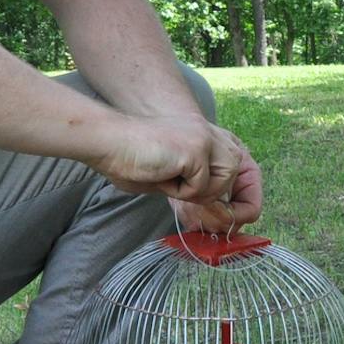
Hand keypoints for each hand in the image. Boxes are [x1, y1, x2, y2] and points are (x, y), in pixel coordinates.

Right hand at [90, 113, 262, 229]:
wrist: (107, 141)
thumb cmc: (128, 159)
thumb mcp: (170, 173)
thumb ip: (194, 182)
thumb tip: (217, 212)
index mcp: (203, 133)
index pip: (235, 161)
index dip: (229, 186)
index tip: (220, 206)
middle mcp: (208, 131)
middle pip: (235, 171)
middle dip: (215, 193)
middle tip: (185, 196)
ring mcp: (204, 138)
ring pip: (223, 180)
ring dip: (196, 192)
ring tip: (169, 181)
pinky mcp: (196, 149)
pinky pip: (201, 186)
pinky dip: (180, 192)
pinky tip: (161, 175)